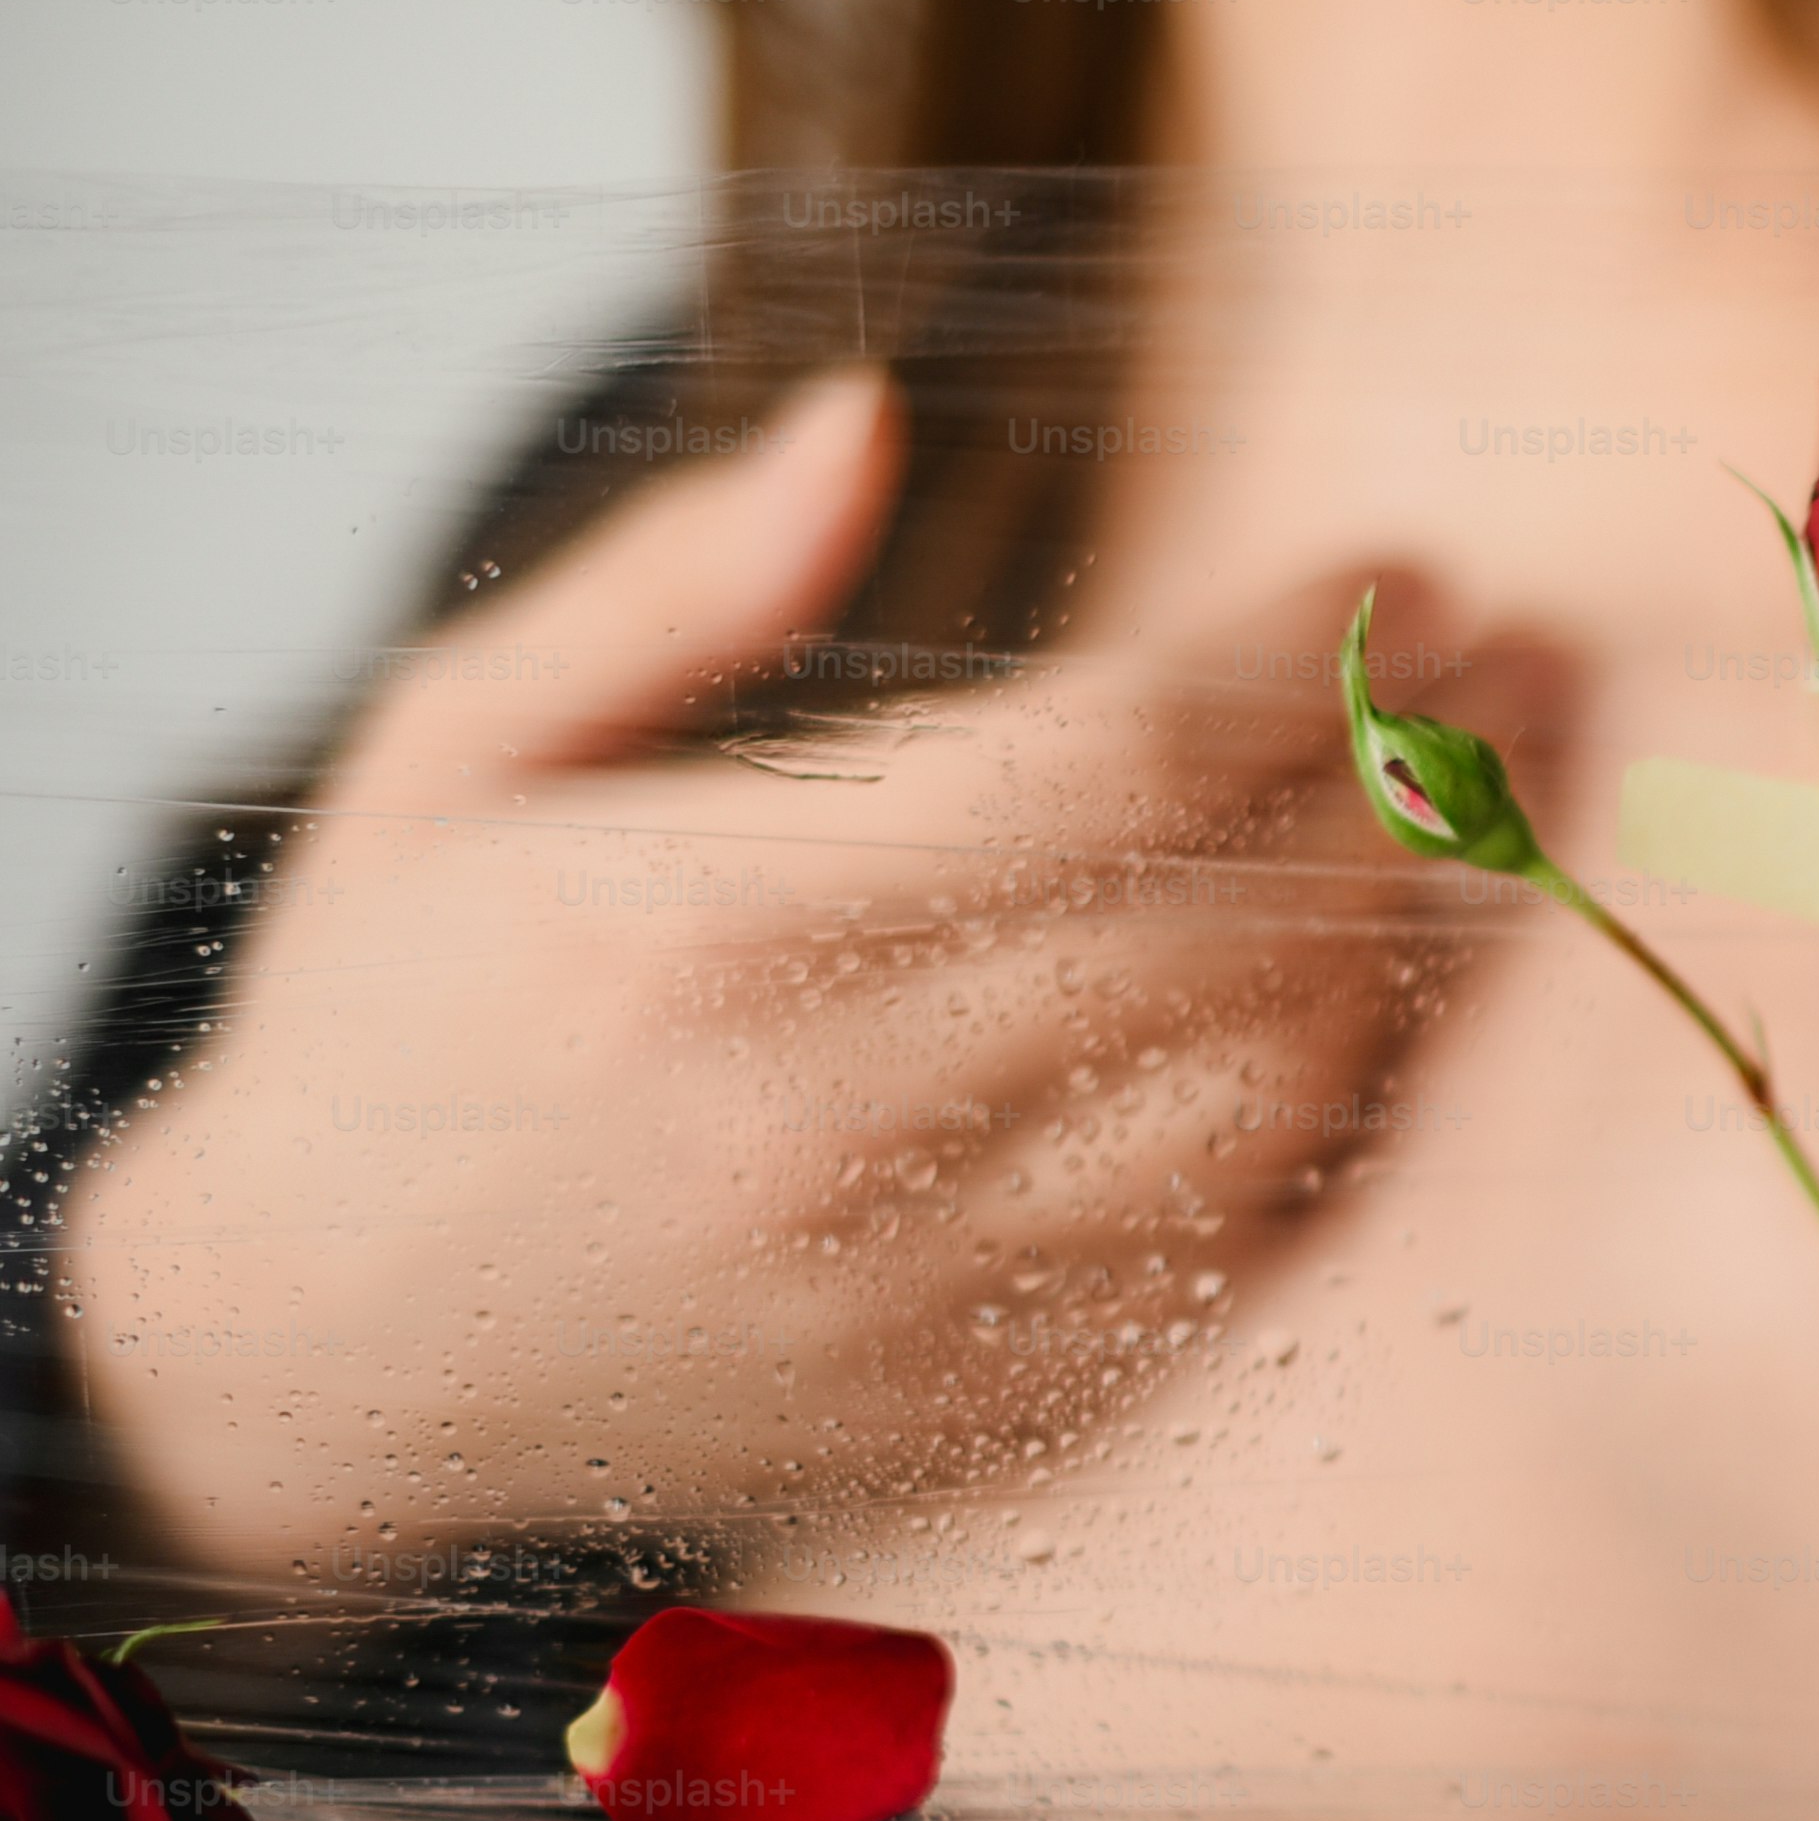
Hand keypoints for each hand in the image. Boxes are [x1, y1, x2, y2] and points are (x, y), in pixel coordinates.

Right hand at [58, 369, 1564, 1587]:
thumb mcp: (458, 756)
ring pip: (1270, 1097)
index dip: (1293, 654)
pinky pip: (1229, 1250)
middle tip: (1512, 673)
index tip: (1403, 567)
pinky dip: (1336, 1117)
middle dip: (1407, 774)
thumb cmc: (392, 1013)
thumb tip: (865, 420)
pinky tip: (1386, 999)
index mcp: (710, 926)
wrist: (305, 1356)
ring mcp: (916, 1286)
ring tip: (1474, 817)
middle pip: (1234, 923)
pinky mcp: (971, 1401)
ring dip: (1408, 947)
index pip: (1106, 762)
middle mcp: (833, 1120)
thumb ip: (673, 590)